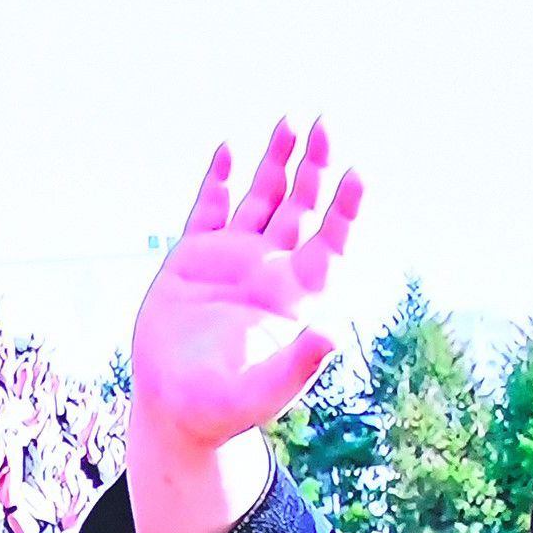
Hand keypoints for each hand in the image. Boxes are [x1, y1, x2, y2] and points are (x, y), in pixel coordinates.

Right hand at [125, 121, 362, 532]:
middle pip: (300, 208)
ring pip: (261, 199)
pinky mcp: (192, 259)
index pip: (330, 242)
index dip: (346, 210)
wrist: (174, 410)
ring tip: (289, 122)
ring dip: (276, 162)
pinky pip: (209, 209)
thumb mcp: (260, 394)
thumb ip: (296, 367)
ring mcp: (232, 260)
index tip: (357, 177)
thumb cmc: (222, 410)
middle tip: (325, 125)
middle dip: (314, 168)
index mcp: (295, 297)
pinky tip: (228, 150)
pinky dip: (218, 181)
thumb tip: (331, 336)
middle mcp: (269, 270)